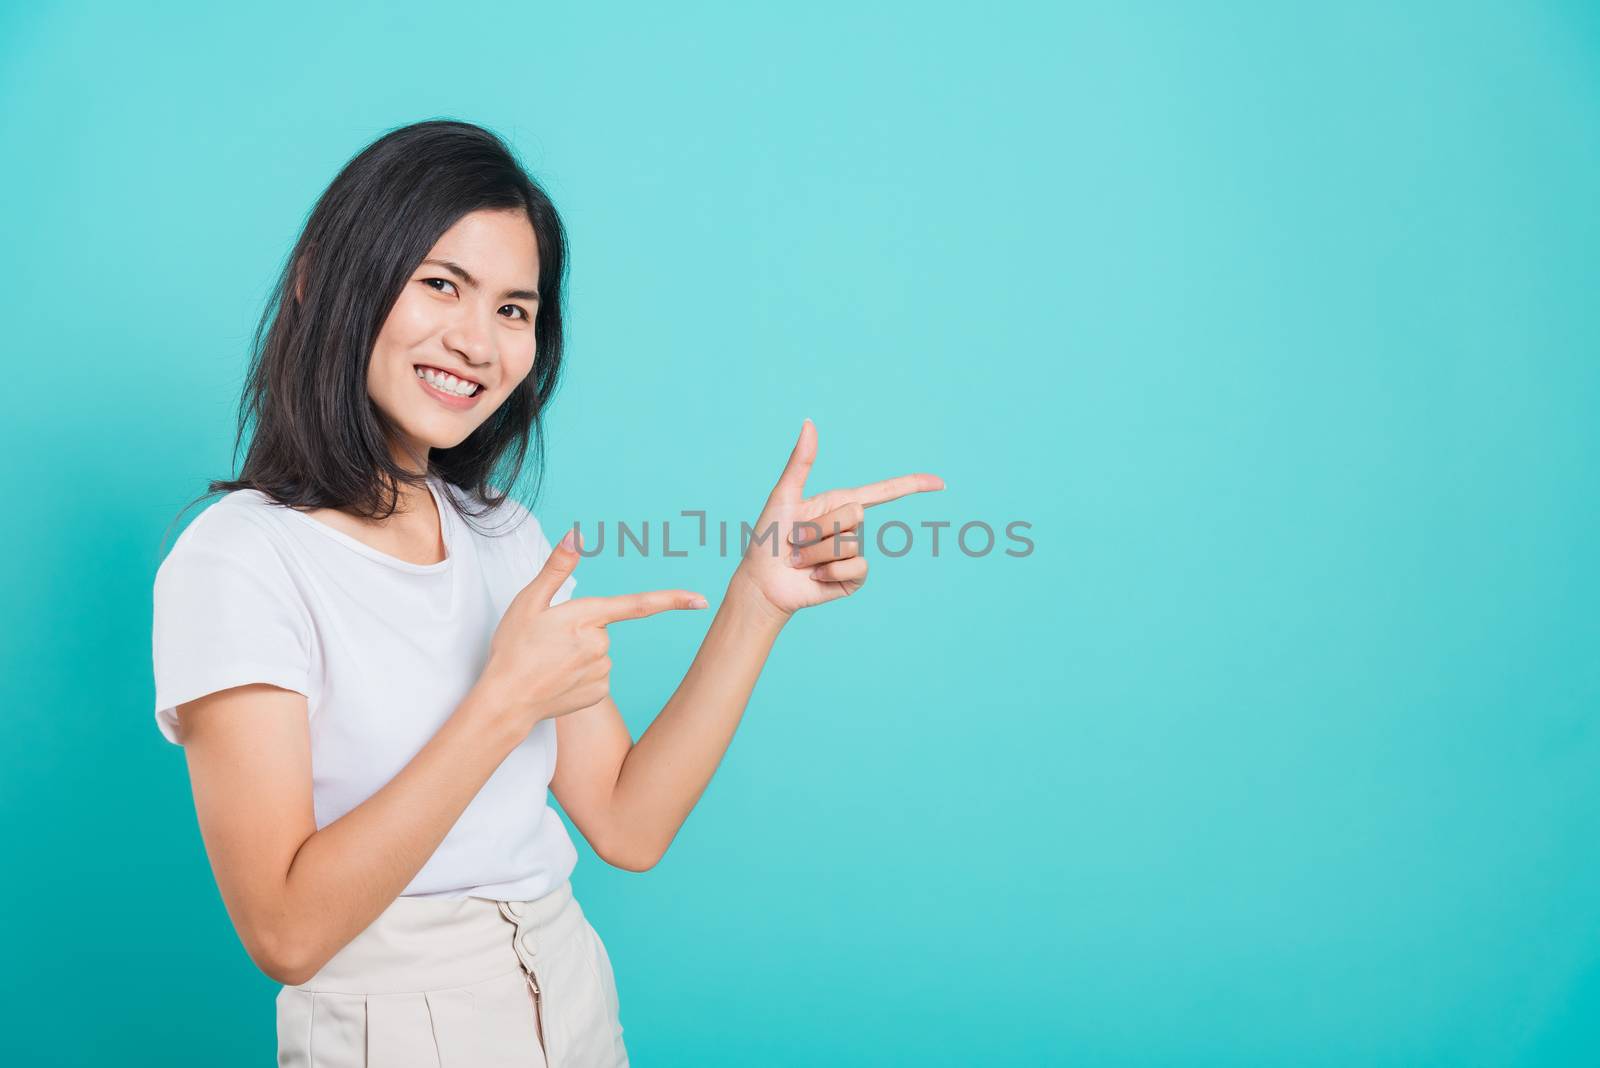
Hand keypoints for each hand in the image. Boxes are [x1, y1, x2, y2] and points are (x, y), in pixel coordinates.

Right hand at [482, 530, 707, 732]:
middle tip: (547, 644)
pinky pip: (597, 676)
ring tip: (549, 664)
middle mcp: (601, 644)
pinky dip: (580, 676)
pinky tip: (557, 680)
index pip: (638, 605)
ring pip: (599, 653)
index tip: (701, 599)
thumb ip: (557, 568)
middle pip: (602, 629)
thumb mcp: (529, 602)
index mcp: (587, 616)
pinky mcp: (600, 692)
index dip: (673, 600)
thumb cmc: (513, 649)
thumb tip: (577, 535)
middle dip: (580, 632)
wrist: (506, 702)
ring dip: (579, 655)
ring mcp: (603, 671)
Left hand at [733, 419, 943, 616]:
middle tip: (795, 539)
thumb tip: (809, 422)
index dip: (913, 485)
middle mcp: (850, 527)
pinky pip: (855, 567)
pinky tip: (814, 577)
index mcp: (839, 503)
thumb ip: (801, 461)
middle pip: (853, 514)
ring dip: (815, 553)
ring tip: (799, 559)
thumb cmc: (768, 538)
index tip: (941, 483)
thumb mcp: (784, 495)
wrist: (763, 582)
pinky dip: (829, 572)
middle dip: (817, 527)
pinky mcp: (854, 577)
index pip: (883, 491)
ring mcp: (854, 553)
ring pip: (847, 543)